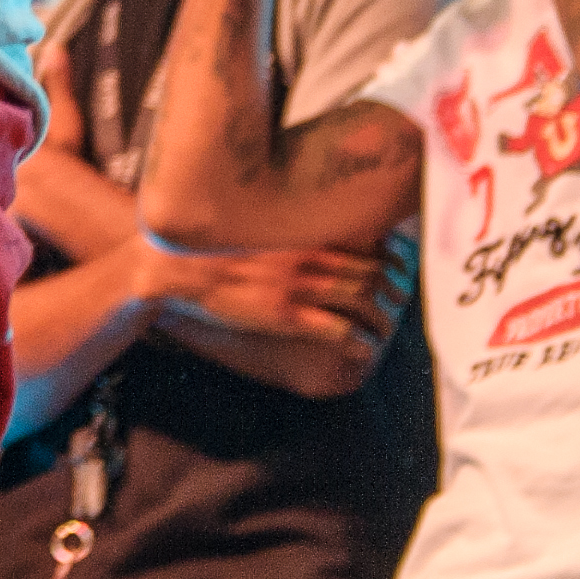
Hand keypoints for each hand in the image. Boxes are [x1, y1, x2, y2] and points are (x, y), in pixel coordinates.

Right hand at [145, 234, 408, 350]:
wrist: (181, 266)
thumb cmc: (213, 248)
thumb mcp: (255, 230)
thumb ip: (285, 233)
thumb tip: (306, 237)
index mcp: (299, 236)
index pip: (359, 244)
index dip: (385, 258)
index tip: (396, 267)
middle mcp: (306, 259)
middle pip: (367, 274)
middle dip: (390, 290)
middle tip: (398, 301)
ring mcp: (297, 288)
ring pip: (359, 302)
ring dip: (380, 318)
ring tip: (384, 329)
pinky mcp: (286, 315)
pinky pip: (336, 329)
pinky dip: (357, 339)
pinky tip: (364, 347)